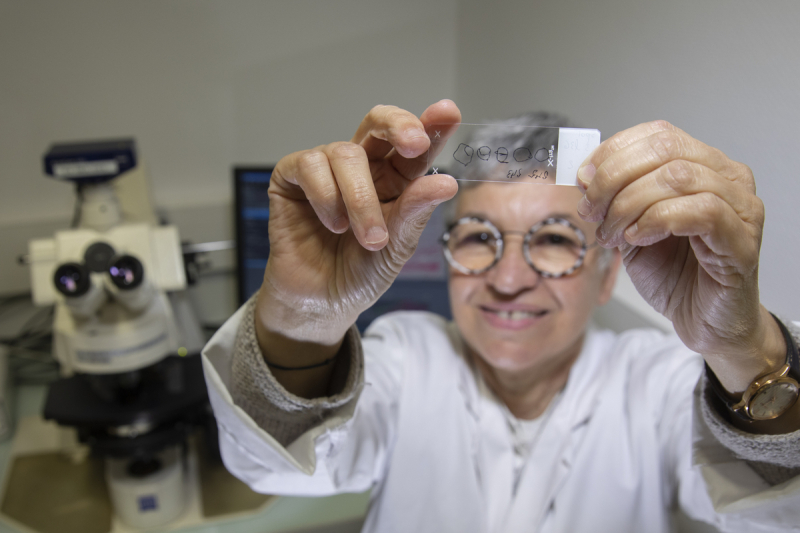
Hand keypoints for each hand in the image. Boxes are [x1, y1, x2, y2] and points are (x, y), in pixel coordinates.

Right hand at [258, 101, 460, 346]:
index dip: (432, 126)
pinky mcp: (291, 178)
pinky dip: (326, 197)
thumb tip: (447, 182)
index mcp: (396, 179)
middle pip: (379, 124)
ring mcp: (326, 169)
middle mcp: (363, 167)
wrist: (321, 304)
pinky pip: (310, 165)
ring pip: (346, 154)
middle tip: (415, 144)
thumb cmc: (361, 273)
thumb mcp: (397, 246)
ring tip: (369, 238)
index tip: (448, 112)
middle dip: (399, 126)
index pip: (416, 146)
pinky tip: (332, 225)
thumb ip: (416, 211)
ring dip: (360, 199)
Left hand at [576, 120, 784, 391]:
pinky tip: (638, 239)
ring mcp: (741, 208)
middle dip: (614, 179)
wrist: (703, 322)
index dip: (613, 152)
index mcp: (702, 166)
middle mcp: (728, 179)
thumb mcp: (629, 228)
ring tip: (613, 233)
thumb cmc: (675, 275)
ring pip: (678, 178)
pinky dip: (657, 221)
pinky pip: (701, 211)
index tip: (584, 179)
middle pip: (665, 152)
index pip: (658, 135)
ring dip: (630, 204)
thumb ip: (612, 200)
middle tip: (593, 211)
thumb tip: (584, 175)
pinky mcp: (743, 241)